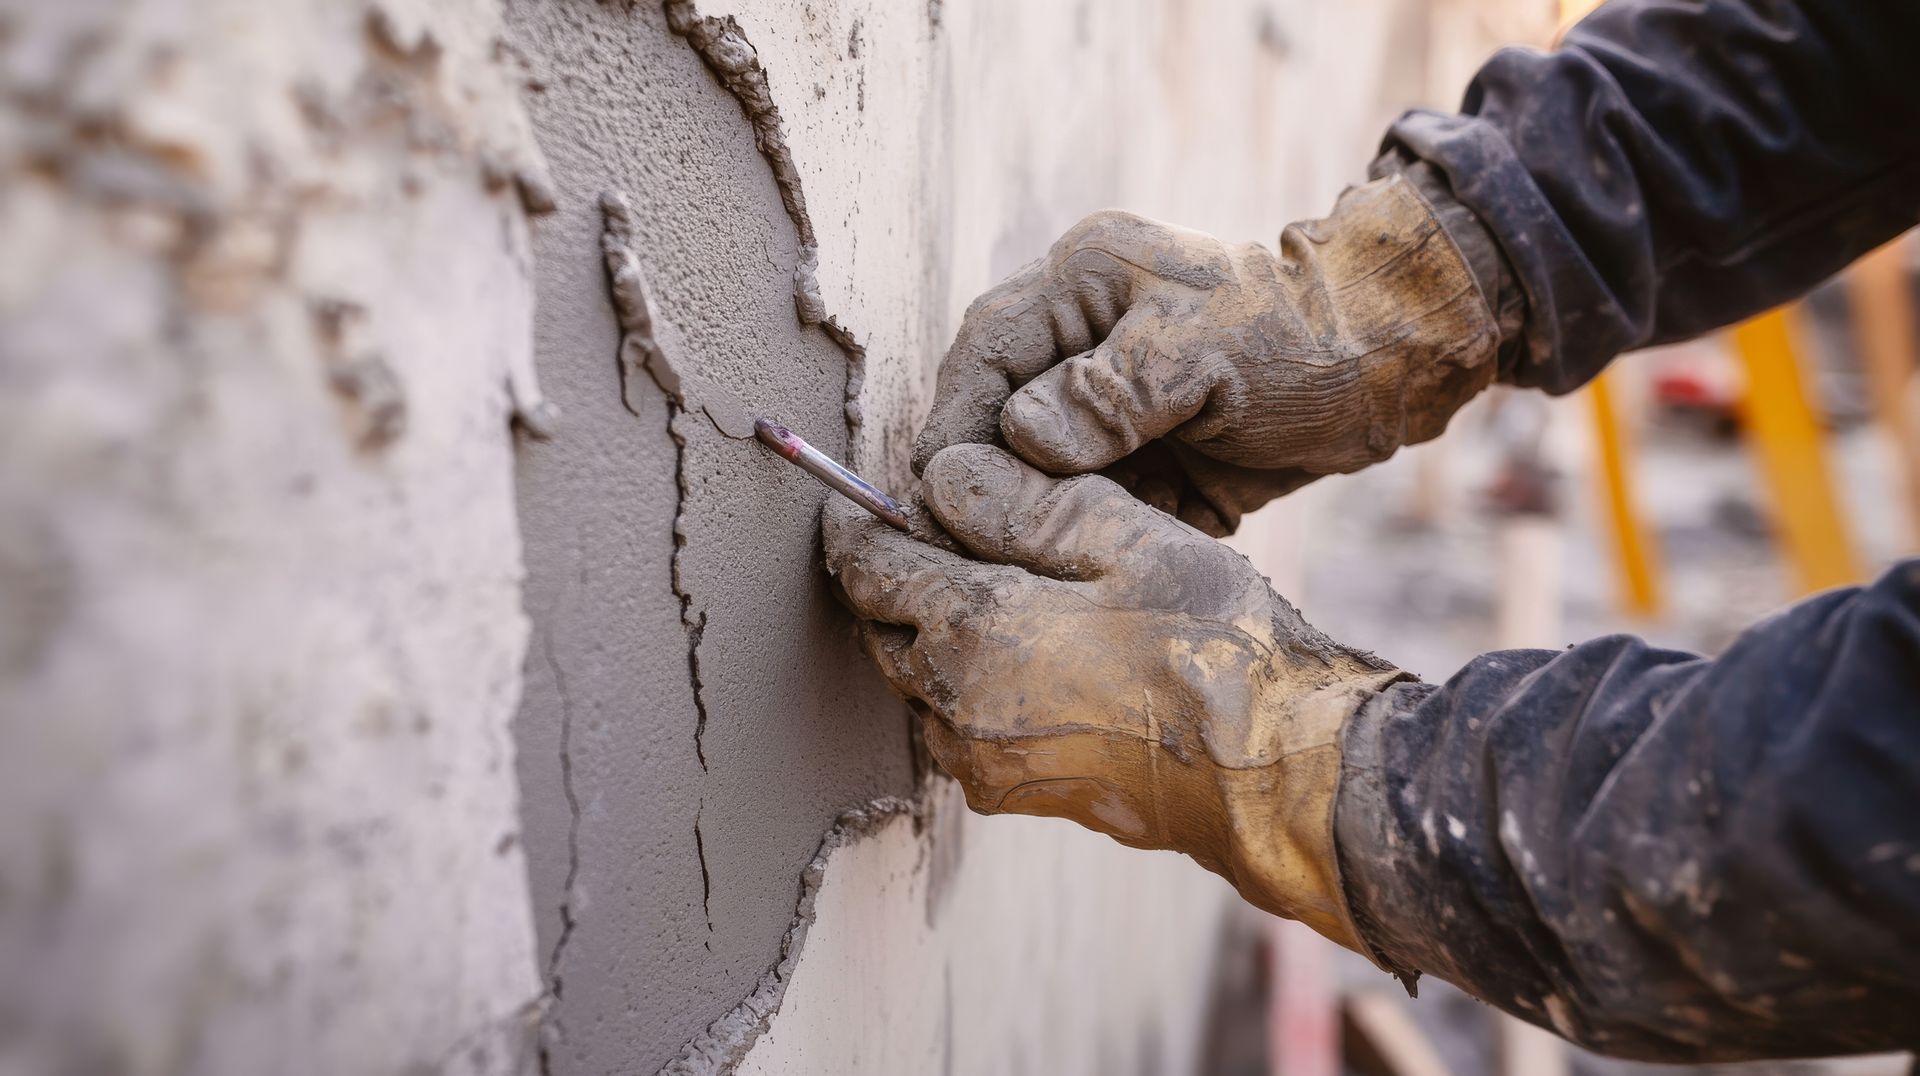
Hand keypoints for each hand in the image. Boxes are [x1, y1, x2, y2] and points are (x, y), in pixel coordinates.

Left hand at [823, 443, 1407, 948]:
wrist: (1276, 773)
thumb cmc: (1215, 648)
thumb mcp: (1125, 540)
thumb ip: (1022, 505)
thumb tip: (941, 477)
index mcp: (972, 638)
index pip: (869, 570)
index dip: (859, 523)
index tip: (857, 498)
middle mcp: (959, 712)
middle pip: (883, 633)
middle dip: (891, 580)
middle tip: (928, 531)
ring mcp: (988, 764)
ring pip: (920, 685)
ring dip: (929, 636)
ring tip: (986, 585)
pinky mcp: (1023, 794)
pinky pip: (961, 726)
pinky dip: (967, 682)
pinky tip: (1026, 649)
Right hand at [914, 175, 1498, 534]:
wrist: (1394, 367)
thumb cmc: (1305, 336)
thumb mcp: (1203, 351)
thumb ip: (1110, 393)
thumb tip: (1020, 439)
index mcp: (1084, 282)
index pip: (986, 350)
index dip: (954, 420)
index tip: (931, 489)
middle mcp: (1086, 340)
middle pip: (1001, 418)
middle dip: (989, 484)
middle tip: (968, 548)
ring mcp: (1115, 402)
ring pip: (1043, 473)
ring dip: (1039, 523)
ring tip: (1027, 577)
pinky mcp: (1147, 456)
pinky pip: (1097, 505)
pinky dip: (1093, 540)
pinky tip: (1089, 578)